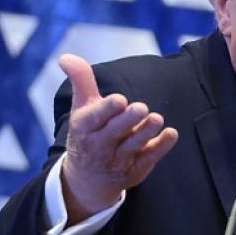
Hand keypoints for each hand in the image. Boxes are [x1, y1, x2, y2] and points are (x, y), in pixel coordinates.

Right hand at [56, 53, 178, 223]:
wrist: (87, 178)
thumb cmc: (87, 132)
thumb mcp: (81, 107)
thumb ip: (80, 80)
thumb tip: (65, 56)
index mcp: (84, 127)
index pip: (94, 118)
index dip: (107, 109)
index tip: (119, 100)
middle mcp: (100, 146)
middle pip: (115, 132)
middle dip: (128, 120)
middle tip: (142, 107)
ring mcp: (118, 160)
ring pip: (133, 145)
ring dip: (145, 132)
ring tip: (157, 119)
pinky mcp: (135, 169)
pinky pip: (149, 158)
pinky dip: (161, 147)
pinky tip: (171, 134)